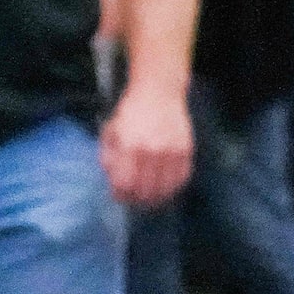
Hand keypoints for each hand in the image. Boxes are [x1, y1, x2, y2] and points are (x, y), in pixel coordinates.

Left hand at [100, 80, 193, 208]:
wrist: (158, 92)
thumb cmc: (131, 112)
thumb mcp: (111, 131)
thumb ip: (108, 156)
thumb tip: (112, 181)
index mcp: (128, 145)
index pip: (124, 184)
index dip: (120, 195)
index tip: (118, 196)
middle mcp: (150, 150)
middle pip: (145, 190)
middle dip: (136, 200)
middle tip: (133, 200)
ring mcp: (171, 151)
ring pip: (164, 189)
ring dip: (155, 199)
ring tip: (149, 199)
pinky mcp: (185, 150)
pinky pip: (181, 179)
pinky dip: (172, 189)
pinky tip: (165, 189)